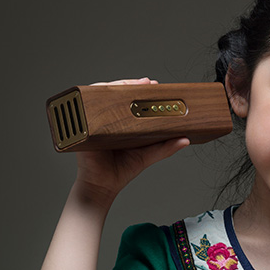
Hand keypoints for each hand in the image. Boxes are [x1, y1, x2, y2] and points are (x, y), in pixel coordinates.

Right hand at [74, 78, 188, 201]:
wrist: (102, 187)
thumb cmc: (121, 170)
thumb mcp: (148, 155)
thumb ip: (166, 147)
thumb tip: (185, 139)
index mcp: (120, 122)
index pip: (127, 99)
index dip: (138, 88)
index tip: (152, 84)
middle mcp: (105, 119)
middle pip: (114, 93)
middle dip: (129, 83)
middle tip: (145, 83)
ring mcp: (92, 121)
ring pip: (100, 95)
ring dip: (114, 86)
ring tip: (130, 85)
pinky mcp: (84, 127)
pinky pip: (86, 107)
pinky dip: (94, 97)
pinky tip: (107, 93)